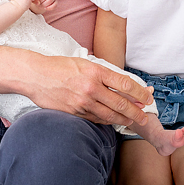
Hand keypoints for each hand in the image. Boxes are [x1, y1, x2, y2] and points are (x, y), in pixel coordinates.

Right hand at [26, 55, 153, 126]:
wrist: (35, 75)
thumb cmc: (60, 67)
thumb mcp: (85, 63)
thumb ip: (103, 74)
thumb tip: (123, 85)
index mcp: (96, 71)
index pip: (125, 84)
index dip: (140, 93)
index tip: (148, 97)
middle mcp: (91, 87)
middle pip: (121, 103)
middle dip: (136, 112)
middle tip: (144, 116)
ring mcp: (82, 102)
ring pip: (109, 115)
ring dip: (124, 119)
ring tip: (132, 120)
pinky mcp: (74, 112)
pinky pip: (95, 119)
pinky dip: (106, 121)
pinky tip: (113, 121)